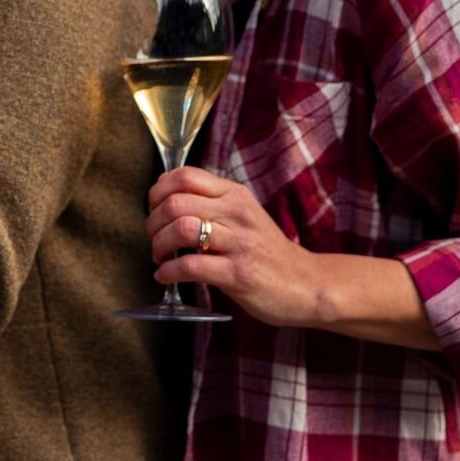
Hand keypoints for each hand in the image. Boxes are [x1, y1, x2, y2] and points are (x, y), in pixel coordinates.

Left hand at [146, 165, 323, 328]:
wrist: (307, 285)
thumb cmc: (265, 251)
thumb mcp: (242, 215)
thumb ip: (210, 203)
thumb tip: (164, 195)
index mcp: (235, 194)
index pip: (185, 175)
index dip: (158, 191)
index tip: (154, 209)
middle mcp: (237, 213)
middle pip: (175, 202)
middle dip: (153, 222)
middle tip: (154, 238)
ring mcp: (239, 243)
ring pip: (181, 229)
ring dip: (158, 245)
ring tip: (159, 257)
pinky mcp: (239, 273)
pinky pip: (191, 266)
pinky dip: (169, 271)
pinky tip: (165, 276)